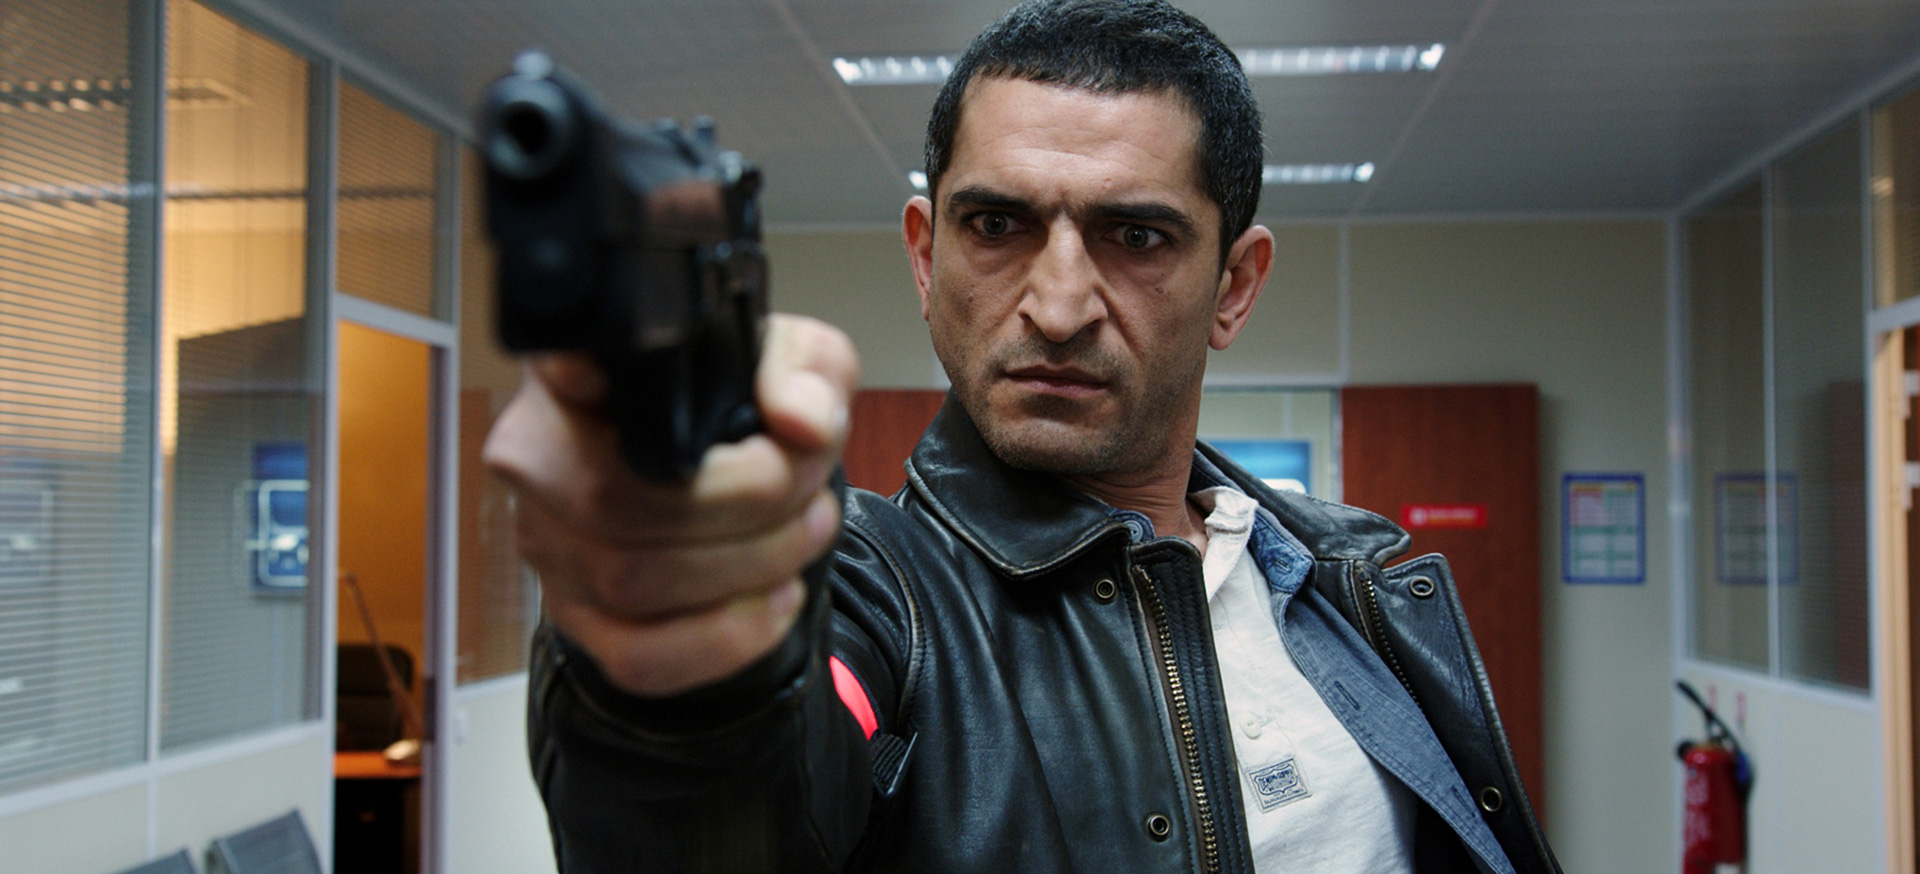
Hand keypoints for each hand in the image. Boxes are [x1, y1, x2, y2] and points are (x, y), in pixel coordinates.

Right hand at [483, 314, 857, 696]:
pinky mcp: (578, 619)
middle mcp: (541, 456)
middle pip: (610, 498)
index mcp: (579, 371)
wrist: (746, 482)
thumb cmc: (753, 410)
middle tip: (807, 489)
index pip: (553, 367)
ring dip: (747, 565)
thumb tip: (800, 420)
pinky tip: (775, 598)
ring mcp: (550, 545)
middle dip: (743, 503)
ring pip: (628, 581)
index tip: (611, 380)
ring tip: (805, 532)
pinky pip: (638, 657)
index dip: (575, 375)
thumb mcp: (798, 366)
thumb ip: (808, 373)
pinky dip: (725, 638)